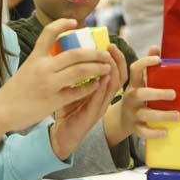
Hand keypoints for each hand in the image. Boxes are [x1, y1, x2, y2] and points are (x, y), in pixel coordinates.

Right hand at [0, 19, 112, 150]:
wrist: (1, 111)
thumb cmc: (16, 89)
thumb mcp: (27, 68)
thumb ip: (44, 61)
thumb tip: (65, 53)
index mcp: (35, 57)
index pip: (49, 33)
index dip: (62, 24)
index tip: (75, 22)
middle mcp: (42, 68)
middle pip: (75, 54)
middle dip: (95, 53)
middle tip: (105, 53)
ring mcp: (48, 84)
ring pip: (80, 71)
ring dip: (97, 68)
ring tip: (107, 67)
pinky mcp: (53, 100)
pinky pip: (77, 91)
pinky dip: (90, 87)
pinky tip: (97, 85)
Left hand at [50, 43, 127, 159]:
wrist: (60, 136)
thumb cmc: (66, 111)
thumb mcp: (72, 88)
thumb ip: (75, 73)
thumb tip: (68, 50)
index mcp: (101, 91)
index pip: (116, 71)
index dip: (117, 57)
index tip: (110, 42)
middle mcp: (104, 98)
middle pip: (120, 76)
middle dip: (118, 60)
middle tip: (111, 46)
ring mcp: (100, 107)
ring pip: (113, 86)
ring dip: (112, 70)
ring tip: (108, 57)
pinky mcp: (92, 116)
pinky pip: (100, 100)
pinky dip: (102, 88)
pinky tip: (102, 78)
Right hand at [107, 46, 179, 143]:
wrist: (121, 119)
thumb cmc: (137, 96)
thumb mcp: (140, 82)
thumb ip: (148, 67)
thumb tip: (155, 47)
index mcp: (134, 84)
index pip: (135, 69)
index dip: (145, 62)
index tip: (158, 60)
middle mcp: (131, 98)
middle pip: (140, 94)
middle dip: (157, 93)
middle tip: (174, 94)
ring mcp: (132, 113)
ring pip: (144, 115)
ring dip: (162, 115)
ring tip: (178, 115)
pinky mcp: (135, 128)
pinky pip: (142, 132)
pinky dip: (153, 134)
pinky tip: (165, 132)